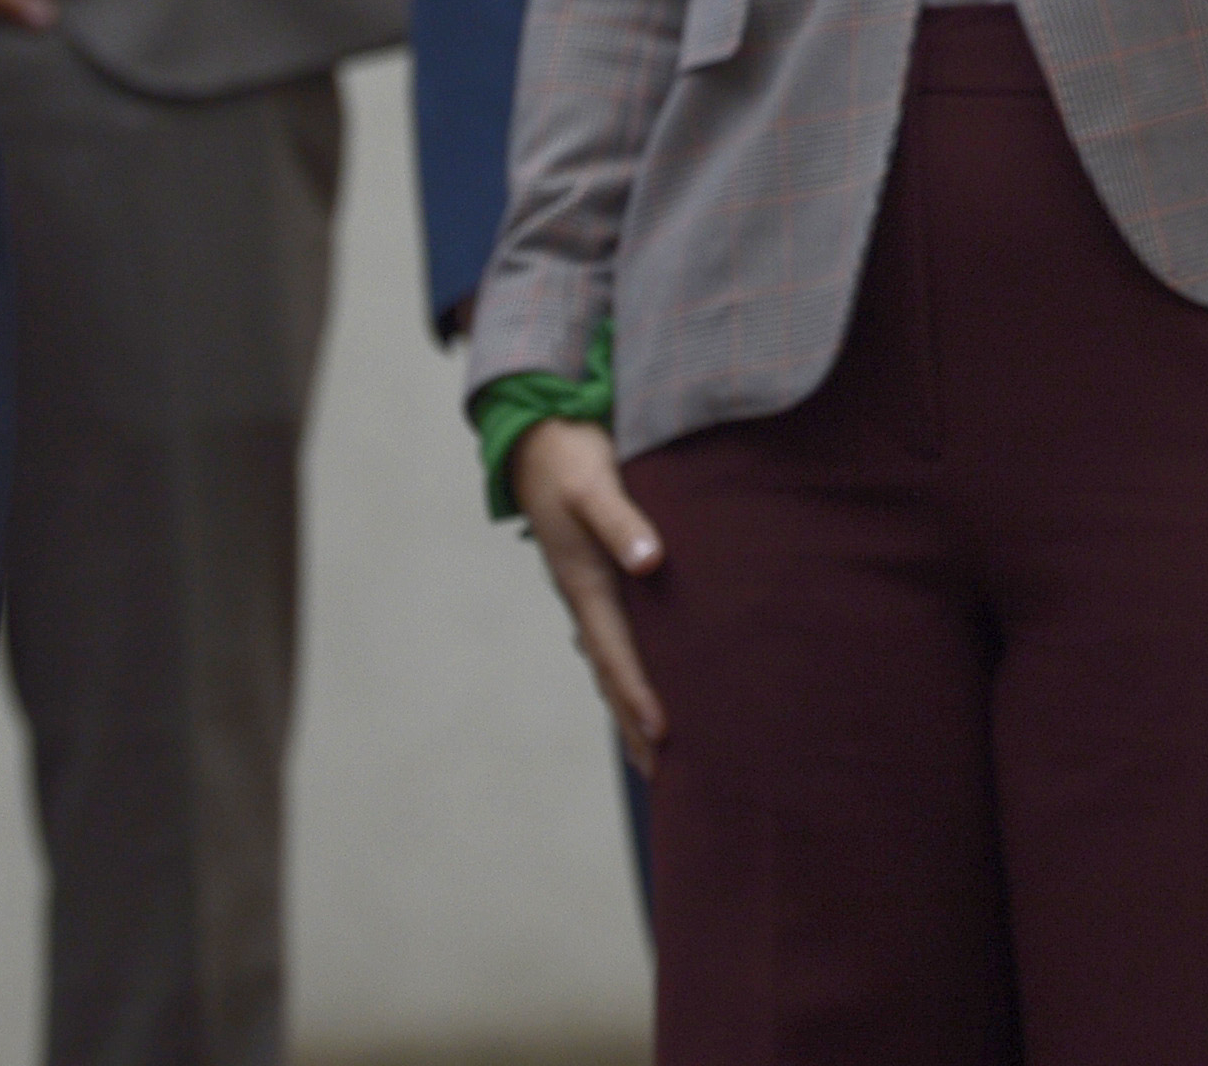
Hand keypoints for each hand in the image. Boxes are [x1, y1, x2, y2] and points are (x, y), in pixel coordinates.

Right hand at [510, 417, 669, 770]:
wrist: (540, 432)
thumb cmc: (571, 457)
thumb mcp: (596, 485)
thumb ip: (623, 521)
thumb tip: (651, 563)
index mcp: (585, 584)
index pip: (617, 654)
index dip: (639, 695)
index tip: (664, 734)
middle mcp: (588, 596)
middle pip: (614, 674)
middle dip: (635, 724)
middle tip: (667, 776)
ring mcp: (592, 589)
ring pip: (616, 659)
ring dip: (634, 704)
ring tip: (659, 751)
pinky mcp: (602, 574)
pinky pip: (622, 635)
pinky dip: (635, 668)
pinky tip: (654, 682)